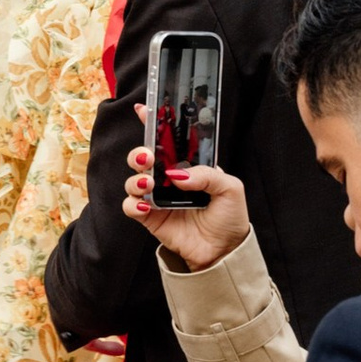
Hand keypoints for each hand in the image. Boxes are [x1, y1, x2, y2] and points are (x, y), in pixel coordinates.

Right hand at [124, 123, 252, 267]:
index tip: (143, 110)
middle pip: (143, 158)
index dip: (153, 123)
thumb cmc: (230, 217)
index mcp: (188, 166)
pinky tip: (145, 206)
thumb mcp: (230, 188)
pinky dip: (133, 204)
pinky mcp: (150, 217)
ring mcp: (157, 198)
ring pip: (132, 180)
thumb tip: (177, 175)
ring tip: (147, 185)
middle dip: (139, 153)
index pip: (167, 140)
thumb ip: (206, 175)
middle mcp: (169, 179)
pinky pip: (130, 206)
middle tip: (147, 158)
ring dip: (135, 179)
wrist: (224, 251)